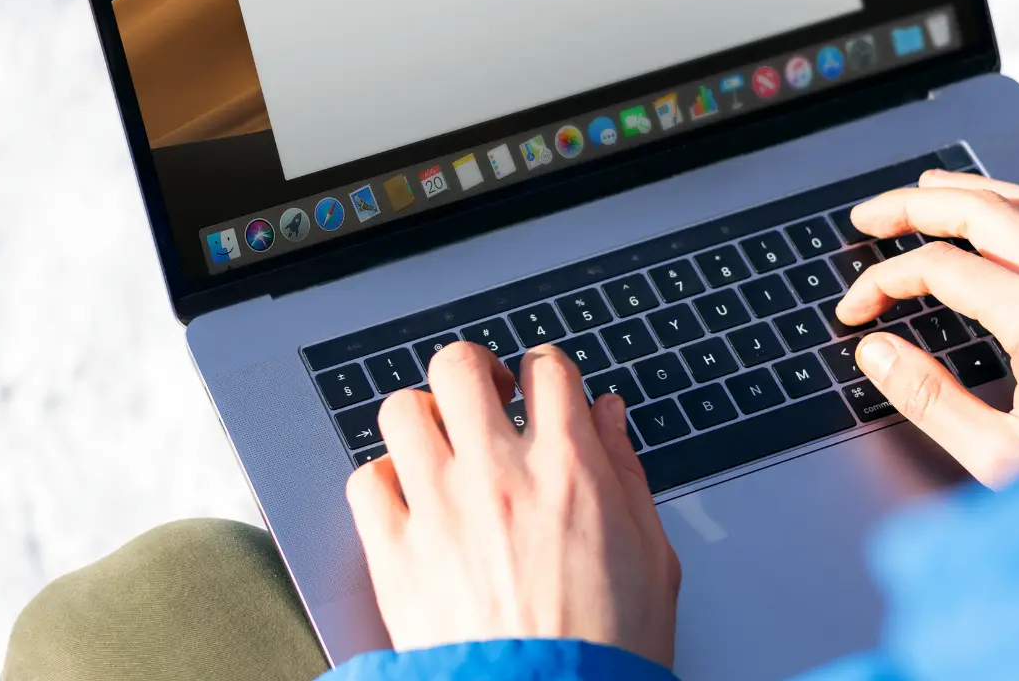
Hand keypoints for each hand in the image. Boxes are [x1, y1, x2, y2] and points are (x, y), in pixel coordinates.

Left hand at [345, 342, 680, 665]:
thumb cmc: (608, 650)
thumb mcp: (653, 557)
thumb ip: (626, 472)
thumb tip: (606, 414)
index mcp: (569, 470)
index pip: (546, 369)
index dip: (545, 371)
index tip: (541, 389)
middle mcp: (498, 476)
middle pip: (460, 367)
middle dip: (474, 372)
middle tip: (485, 398)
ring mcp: (438, 510)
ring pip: (402, 410)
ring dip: (423, 419)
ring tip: (441, 445)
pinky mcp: (394, 554)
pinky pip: (366, 481)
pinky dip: (384, 480)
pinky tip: (410, 499)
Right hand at [833, 170, 1018, 486]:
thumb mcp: (1003, 458)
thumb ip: (931, 400)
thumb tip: (878, 353)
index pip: (939, 267)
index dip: (884, 281)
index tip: (858, 311)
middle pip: (983, 209)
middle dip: (915, 205)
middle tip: (868, 216)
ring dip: (969, 191)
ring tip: (925, 191)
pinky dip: (1018, 203)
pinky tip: (1002, 213)